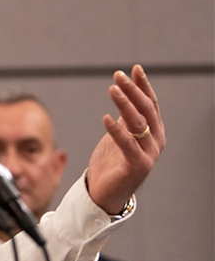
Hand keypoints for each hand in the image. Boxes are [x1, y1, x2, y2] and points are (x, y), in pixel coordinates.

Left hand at [86, 64, 165, 213]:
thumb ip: (126, 117)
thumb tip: (124, 92)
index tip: (135, 68)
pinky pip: (127, 144)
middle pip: (146, 110)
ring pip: (137, 123)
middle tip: (118, 75)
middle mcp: (156, 141)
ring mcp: (149, 154)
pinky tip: (105, 117)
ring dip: (124, 104)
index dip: (144, 86)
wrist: (107, 192)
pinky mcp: (138, 166)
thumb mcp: (120, 133)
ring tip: (112, 89)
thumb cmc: (113, 161)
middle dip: (133, 90)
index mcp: (154, 131)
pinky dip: (116, 130)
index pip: (151, 104)